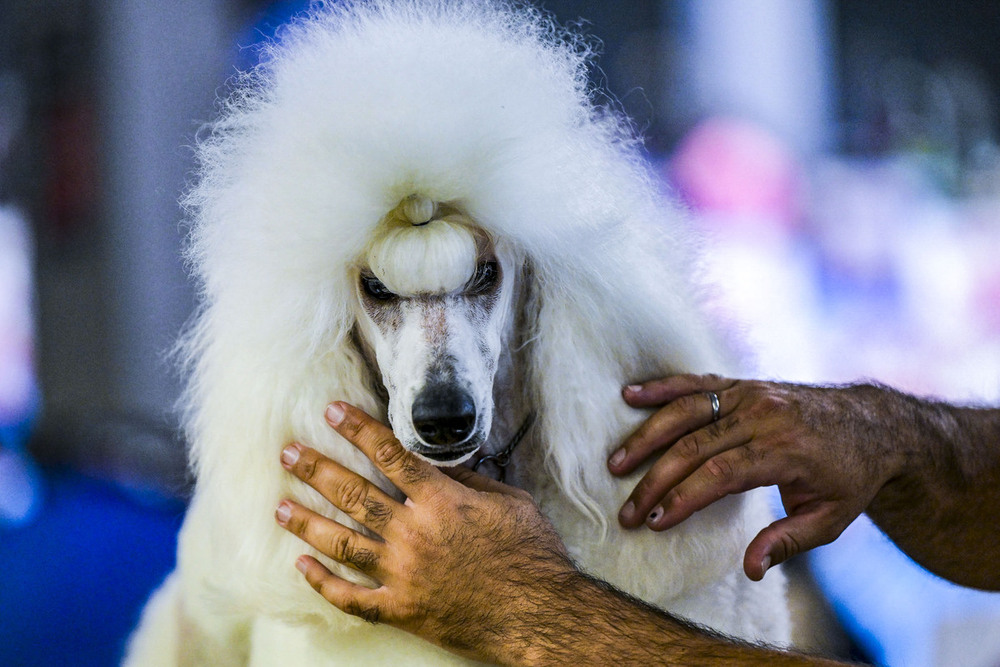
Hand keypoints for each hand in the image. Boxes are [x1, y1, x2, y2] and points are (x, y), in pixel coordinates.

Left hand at [274, 402, 574, 663]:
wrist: (539, 616)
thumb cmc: (532, 555)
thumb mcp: (510, 503)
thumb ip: (471, 480)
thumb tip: (441, 462)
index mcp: (442, 502)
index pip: (390, 455)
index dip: (358, 429)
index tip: (332, 411)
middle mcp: (415, 534)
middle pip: (355, 494)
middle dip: (317, 470)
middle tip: (288, 453)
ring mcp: (404, 575)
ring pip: (343, 543)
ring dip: (307, 522)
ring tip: (279, 506)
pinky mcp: (402, 610)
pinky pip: (351, 598)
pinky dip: (322, 582)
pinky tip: (300, 565)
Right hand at [610, 375, 902, 579]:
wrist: (873, 423)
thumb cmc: (849, 478)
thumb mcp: (831, 519)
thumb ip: (788, 542)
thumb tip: (749, 570)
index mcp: (785, 450)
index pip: (720, 474)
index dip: (682, 498)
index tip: (653, 521)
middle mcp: (763, 416)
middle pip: (694, 446)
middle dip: (655, 480)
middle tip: (625, 510)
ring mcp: (750, 394)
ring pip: (686, 410)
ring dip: (646, 436)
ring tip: (616, 462)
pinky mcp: (742, 383)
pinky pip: (695, 382)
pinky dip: (660, 388)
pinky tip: (628, 395)